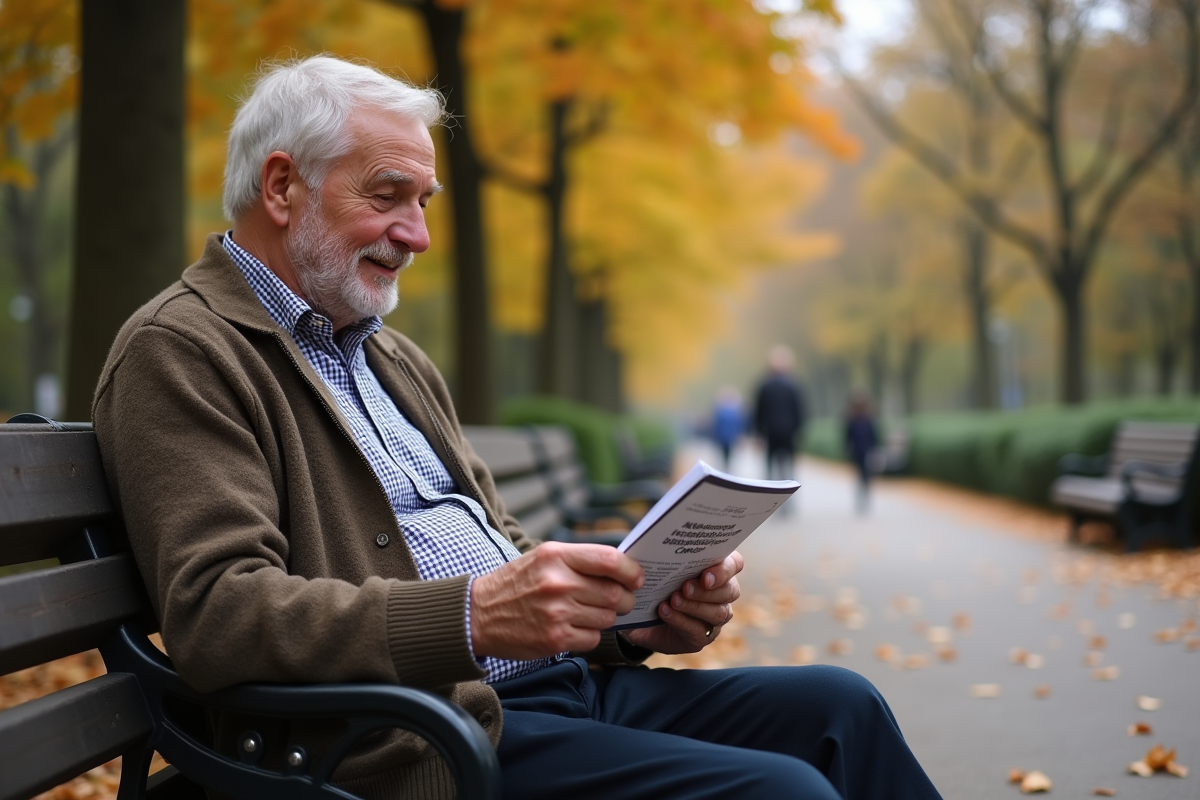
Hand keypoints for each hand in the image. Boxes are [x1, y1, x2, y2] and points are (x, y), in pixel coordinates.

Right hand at [471, 542, 643, 659]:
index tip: (636, 577)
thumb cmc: (515, 583)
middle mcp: (558, 583)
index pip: (610, 560)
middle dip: (625, 599)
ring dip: (606, 617)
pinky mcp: (555, 639)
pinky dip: (590, 634)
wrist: (477, 614)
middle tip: (621, 600)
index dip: (631, 571)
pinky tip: (575, 627)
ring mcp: (557, 613)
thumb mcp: (542, 558)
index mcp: (556, 556)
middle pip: (615, 593)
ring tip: (590, 612)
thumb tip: (622, 567)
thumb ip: (579, 560)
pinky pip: (592, 638)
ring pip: (607, 617)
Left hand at [622, 551, 742, 654]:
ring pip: (719, 613)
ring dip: (695, 606)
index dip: (725, 568)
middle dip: (707, 590)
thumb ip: (665, 557)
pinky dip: (681, 620)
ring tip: (673, 600)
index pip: (734, 564)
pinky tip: (664, 612)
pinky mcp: (702, 636)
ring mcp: (715, 617)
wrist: (643, 618)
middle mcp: (722, 594)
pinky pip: (698, 630)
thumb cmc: (656, 586)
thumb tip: (654, 545)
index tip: (705, 575)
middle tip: (685, 587)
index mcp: (717, 570)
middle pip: (730, 590)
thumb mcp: (660, 569)